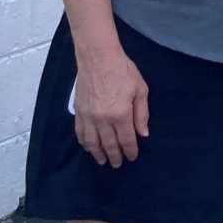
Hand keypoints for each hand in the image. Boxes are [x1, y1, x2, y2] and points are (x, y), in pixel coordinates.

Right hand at [73, 50, 149, 166]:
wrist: (98, 58)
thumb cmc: (123, 71)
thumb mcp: (140, 90)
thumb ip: (142, 114)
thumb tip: (143, 134)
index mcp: (120, 114)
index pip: (126, 139)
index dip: (130, 150)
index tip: (132, 157)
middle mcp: (103, 119)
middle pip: (109, 144)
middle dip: (115, 156)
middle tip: (118, 164)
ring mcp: (88, 117)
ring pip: (93, 143)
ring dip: (98, 154)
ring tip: (103, 161)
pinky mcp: (79, 112)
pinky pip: (80, 133)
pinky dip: (85, 143)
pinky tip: (89, 147)